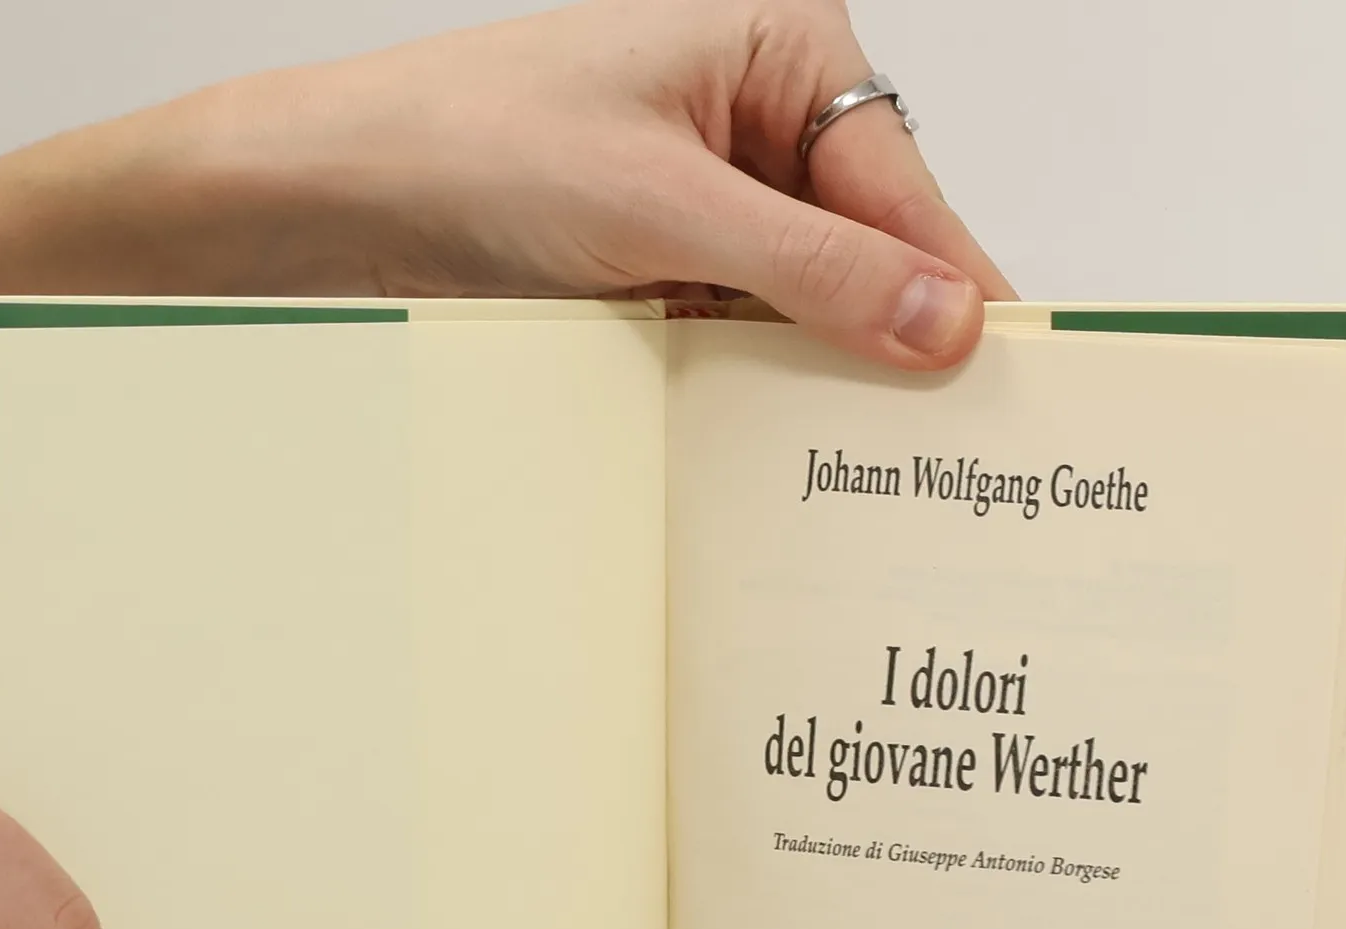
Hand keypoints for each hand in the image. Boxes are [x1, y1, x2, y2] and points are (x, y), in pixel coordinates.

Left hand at [153, 0, 1015, 367]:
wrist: (337, 194)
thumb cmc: (473, 146)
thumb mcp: (662, 210)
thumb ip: (811, 270)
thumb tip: (943, 319)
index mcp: (779, 48)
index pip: (905, 186)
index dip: (956, 287)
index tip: (1008, 381)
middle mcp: (759, 116)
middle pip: (870, 248)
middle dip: (892, 339)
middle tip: (939, 450)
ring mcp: (715, 195)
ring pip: (812, 301)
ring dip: (820, 373)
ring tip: (859, 463)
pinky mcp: (671, 261)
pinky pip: (749, 331)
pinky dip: (759, 384)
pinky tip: (776, 442)